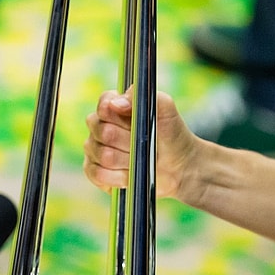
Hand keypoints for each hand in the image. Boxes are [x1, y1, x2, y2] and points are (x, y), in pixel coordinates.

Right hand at [83, 87, 197, 199]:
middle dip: (128, 140)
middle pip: (103, 131)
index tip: (136, 120)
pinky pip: (98, 174)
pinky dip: (118, 176)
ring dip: (126, 160)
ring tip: (141, 159)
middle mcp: (100, 126)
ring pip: (103, 154)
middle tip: (145, 142)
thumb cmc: (171, 135)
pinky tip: (131, 175)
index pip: (104, 104)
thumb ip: (143, 97)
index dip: (118, 114)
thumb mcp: (166, 111)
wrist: (178, 167)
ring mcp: (95, 149)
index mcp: (115, 107)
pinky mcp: (95, 172)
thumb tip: (116, 103)